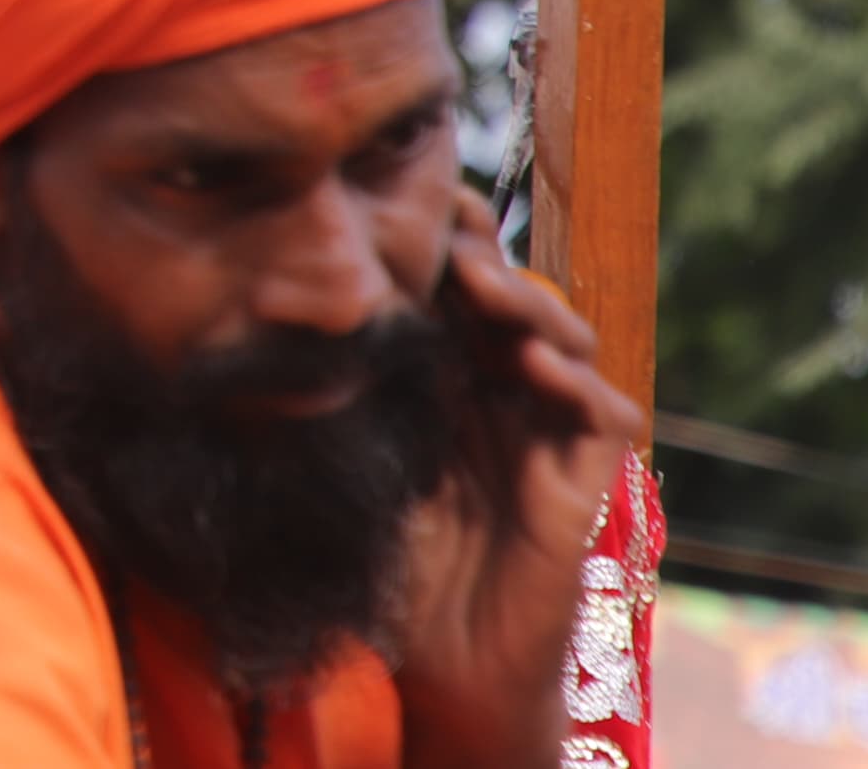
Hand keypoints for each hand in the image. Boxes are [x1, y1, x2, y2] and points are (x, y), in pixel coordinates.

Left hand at [392, 189, 645, 768]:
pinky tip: (536, 365)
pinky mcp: (581, 483)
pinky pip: (602, 416)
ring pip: (562, 341)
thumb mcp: (353, 465)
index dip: (438, 246)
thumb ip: (337, 402)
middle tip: (447, 221)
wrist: (442, 667)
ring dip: (526, 305)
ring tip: (482, 282)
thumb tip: (266, 321)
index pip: (450, 296)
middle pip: (507, 301)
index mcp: (443, 383)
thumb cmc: (389, 566)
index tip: (399, 199)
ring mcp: (544, 435)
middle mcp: (500, 397)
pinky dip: (577, 384)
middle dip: (481, 255)